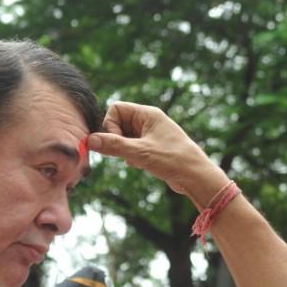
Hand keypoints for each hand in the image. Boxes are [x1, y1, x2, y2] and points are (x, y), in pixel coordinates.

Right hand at [87, 102, 230, 207]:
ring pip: (124, 137)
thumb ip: (114, 146)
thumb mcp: (140, 153)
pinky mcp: (152, 148)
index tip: (117, 141)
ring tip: (138, 160)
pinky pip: (132, 148)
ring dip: (124, 150)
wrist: (196, 177)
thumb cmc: (173, 160)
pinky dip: (132, 157)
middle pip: (118, 123)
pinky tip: (142, 165)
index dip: (110, 125)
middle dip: (117, 140)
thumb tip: (89, 141)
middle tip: (126, 153)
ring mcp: (150, 134)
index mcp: (148, 114)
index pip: (116, 108)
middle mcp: (149, 121)